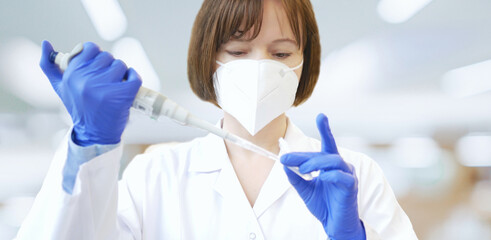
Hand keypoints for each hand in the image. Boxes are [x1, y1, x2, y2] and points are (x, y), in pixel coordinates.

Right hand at [40, 40, 141, 145]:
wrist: (94, 133)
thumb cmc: (79, 108)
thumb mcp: (60, 87)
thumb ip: (50, 66)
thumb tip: (45, 43)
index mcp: (72, 74)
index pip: (91, 48)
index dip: (97, 56)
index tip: (97, 68)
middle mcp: (86, 79)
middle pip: (107, 56)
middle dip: (109, 67)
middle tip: (106, 81)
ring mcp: (105, 87)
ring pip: (121, 65)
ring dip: (121, 74)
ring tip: (115, 87)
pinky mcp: (122, 95)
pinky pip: (134, 76)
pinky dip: (134, 78)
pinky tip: (128, 85)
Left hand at [281, 113, 365, 239]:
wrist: (334, 225)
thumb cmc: (323, 206)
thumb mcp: (305, 190)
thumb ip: (295, 178)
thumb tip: (284, 164)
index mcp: (331, 165)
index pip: (327, 144)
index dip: (325, 129)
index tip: (321, 115)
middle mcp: (342, 166)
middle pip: (324, 152)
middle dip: (304, 155)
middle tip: (286, 159)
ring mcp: (348, 175)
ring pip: (333, 160)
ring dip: (315, 163)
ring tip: (302, 170)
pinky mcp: (351, 186)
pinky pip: (342, 176)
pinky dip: (330, 175)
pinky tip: (321, 177)